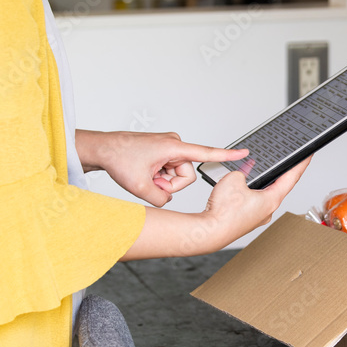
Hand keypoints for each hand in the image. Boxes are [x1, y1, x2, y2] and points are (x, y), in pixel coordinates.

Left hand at [76, 130, 247, 206]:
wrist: (102, 148)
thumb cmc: (118, 158)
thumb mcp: (140, 187)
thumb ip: (160, 200)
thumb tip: (167, 201)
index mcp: (174, 147)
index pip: (207, 153)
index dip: (227, 155)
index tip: (245, 153)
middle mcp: (174, 145)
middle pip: (186, 175)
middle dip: (170, 184)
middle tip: (151, 182)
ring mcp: (168, 147)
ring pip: (176, 174)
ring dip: (161, 181)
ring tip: (144, 176)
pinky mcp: (162, 151)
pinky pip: (168, 170)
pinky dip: (157, 176)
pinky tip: (144, 172)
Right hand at [201, 155, 312, 244]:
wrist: (209, 232)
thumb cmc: (224, 213)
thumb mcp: (234, 179)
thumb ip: (243, 171)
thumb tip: (242, 174)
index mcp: (271, 200)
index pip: (292, 178)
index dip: (301, 164)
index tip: (308, 155)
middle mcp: (267, 211)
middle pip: (278, 186)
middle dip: (278, 173)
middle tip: (282, 160)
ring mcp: (257, 217)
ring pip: (262, 195)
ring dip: (259, 183)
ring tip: (252, 172)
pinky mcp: (246, 220)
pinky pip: (250, 202)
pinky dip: (248, 192)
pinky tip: (238, 187)